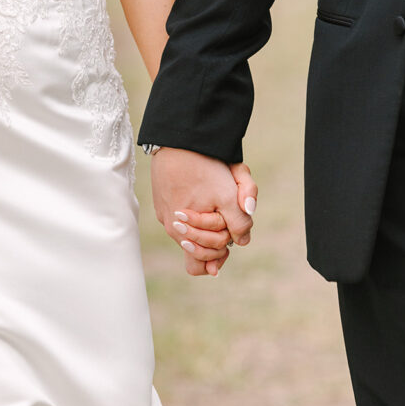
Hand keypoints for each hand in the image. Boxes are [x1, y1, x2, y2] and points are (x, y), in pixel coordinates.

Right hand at [151, 149, 257, 276]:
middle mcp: (172, 228)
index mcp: (185, 233)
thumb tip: (243, 241)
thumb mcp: (229, 195)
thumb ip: (240, 222)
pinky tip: (202, 195)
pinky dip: (194, 212)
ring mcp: (164, 214)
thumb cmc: (205, 168)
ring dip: (205, 224)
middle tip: (227, 223)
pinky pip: (181, 216)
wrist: (179, 139)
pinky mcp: (161, 200)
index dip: (220, 256)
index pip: (201, 265)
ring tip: (216, 206)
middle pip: (195, 249)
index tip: (230, 243)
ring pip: (189, 231)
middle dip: (215, 240)